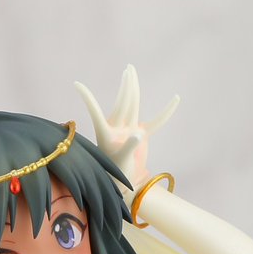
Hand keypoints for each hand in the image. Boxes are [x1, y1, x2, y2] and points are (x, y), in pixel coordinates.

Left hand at [74, 65, 179, 193]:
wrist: (124, 184)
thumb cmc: (116, 175)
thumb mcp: (121, 161)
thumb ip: (129, 146)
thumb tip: (139, 132)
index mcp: (106, 133)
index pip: (95, 111)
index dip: (87, 98)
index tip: (76, 84)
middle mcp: (117, 128)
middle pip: (123, 102)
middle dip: (126, 86)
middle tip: (128, 69)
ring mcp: (130, 130)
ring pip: (133, 105)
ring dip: (133, 89)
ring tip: (130, 72)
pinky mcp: (141, 135)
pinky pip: (156, 122)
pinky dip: (166, 114)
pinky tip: (176, 100)